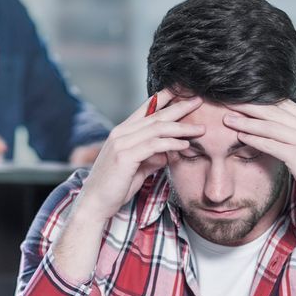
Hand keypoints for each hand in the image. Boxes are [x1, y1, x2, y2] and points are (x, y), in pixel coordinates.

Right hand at [70, 91, 204, 222]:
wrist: (95, 203)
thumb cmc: (115, 187)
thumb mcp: (137, 169)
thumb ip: (152, 158)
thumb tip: (168, 154)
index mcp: (122, 133)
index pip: (145, 110)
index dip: (164, 99)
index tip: (182, 92)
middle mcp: (121, 133)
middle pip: (155, 115)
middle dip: (179, 107)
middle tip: (198, 100)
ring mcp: (121, 143)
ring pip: (157, 128)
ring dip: (181, 128)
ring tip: (200, 129)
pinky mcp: (124, 156)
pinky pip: (153, 145)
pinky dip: (171, 144)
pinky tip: (184, 145)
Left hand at [222, 102, 295, 244]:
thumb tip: (286, 132)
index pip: (285, 104)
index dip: (263, 100)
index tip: (244, 99)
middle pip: (274, 110)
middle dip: (250, 106)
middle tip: (229, 102)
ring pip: (270, 126)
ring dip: (246, 122)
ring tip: (228, 119)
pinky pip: (271, 144)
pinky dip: (254, 139)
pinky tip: (240, 137)